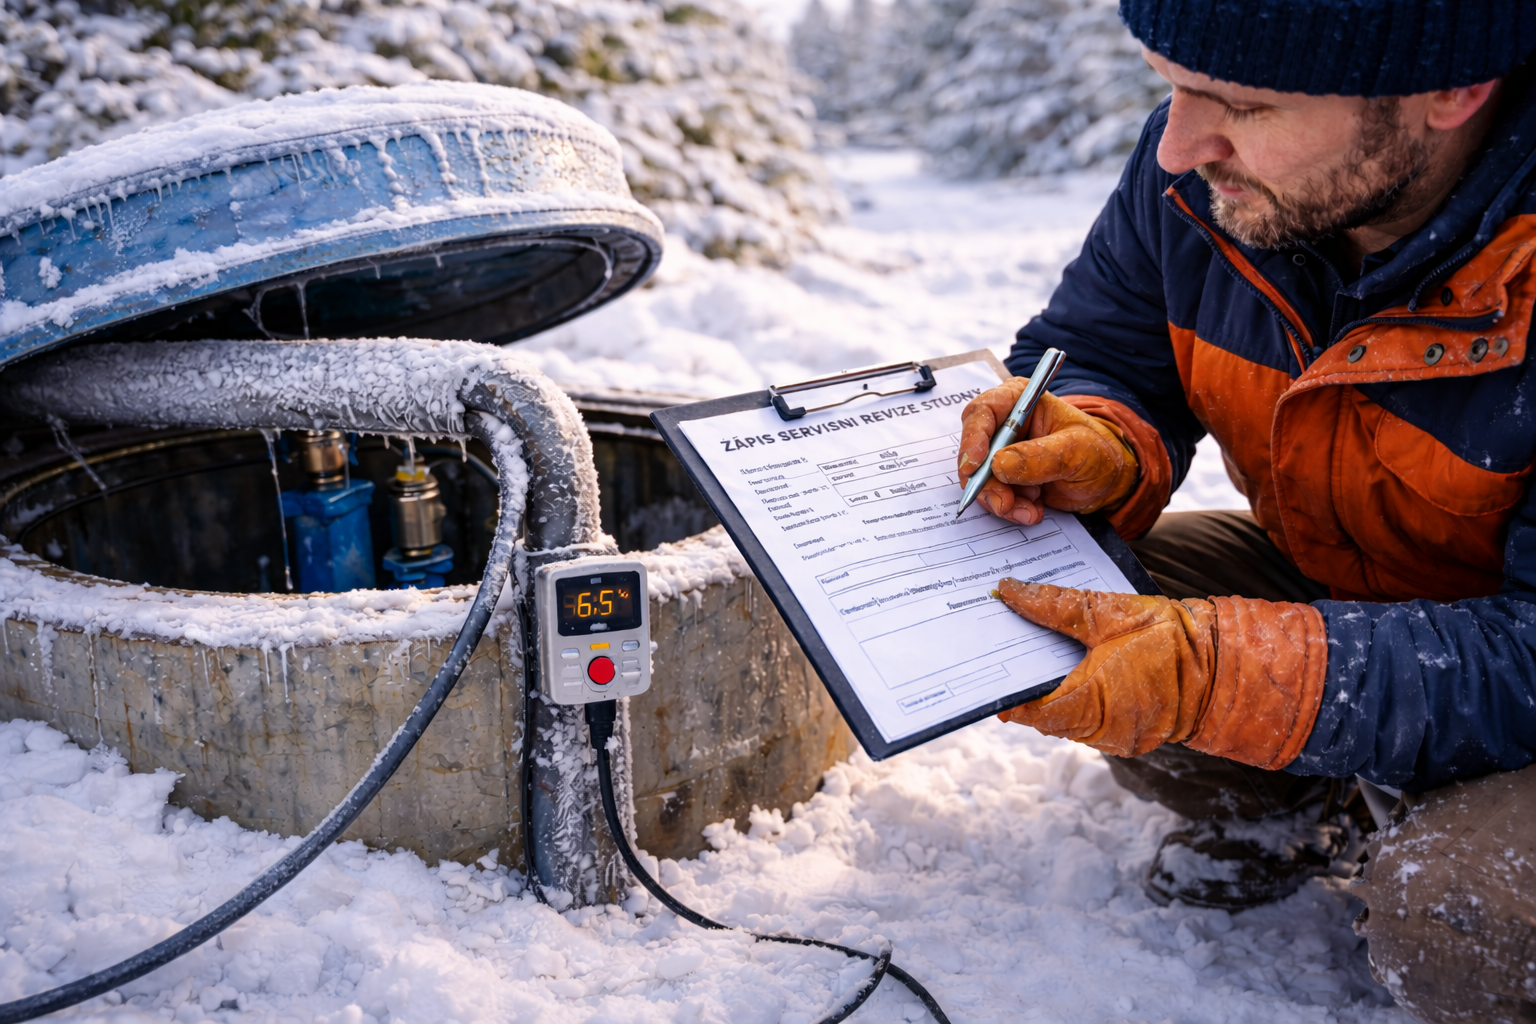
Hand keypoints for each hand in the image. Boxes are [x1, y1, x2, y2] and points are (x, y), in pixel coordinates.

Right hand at [957, 379, 1137, 524]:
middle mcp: (1005, 425)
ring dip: (1000, 500)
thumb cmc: (1097, 452)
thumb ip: (1040, 457)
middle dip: (985, 482)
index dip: (973, 438)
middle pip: (974, 451)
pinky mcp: (1005, 480)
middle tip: (1004, 503)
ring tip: (1030, 511)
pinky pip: (992, 496)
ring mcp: (1002, 454)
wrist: (1107, 481)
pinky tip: (1033, 510)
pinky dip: (1010, 509)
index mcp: (1020, 402)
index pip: (983, 413)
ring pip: (980, 479)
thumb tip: (999, 465)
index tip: (975, 466)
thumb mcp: (1077, 450)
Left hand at [993, 581, 1327, 768]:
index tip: (985, 665)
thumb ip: (1054, 605)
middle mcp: (1100, 732)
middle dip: (1025, 685)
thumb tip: (1006, 592)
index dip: (1003, 690)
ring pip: (1065, 719)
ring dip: (1052, 691)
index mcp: (1090, 704)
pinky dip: (1077, 697)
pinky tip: (1071, 667)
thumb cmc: (1171, 637)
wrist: (1227, 663)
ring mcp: (1116, 738)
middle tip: (1003, 649)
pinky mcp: (1128, 735)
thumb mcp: (1109, 612)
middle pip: (1043, 715)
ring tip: (1034, 653)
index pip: (1026, 709)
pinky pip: (1089, 719)